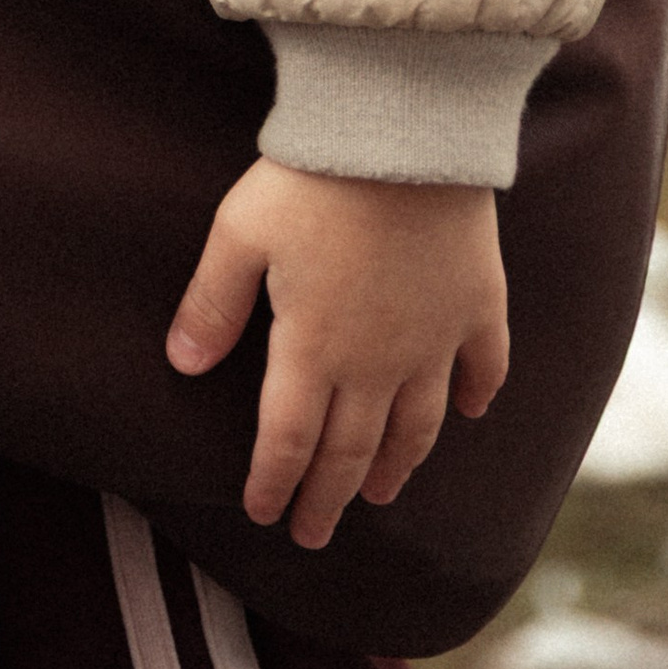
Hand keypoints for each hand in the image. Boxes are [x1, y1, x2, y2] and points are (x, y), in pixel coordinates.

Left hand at [164, 160, 508, 551]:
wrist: (404, 133)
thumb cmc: (311, 178)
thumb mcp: (240, 232)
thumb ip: (212, 302)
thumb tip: (183, 364)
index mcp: (313, 349)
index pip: (289, 439)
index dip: (275, 482)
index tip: (265, 515)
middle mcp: (378, 362)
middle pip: (351, 449)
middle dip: (328, 497)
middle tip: (314, 534)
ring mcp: (435, 338)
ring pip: (417, 426)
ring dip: (397, 465)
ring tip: (382, 494)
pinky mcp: (478, 304)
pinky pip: (484, 368)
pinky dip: (477, 398)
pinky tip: (472, 415)